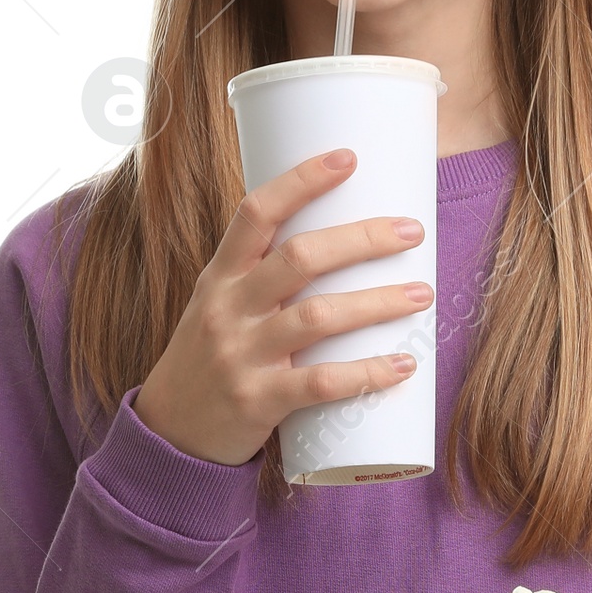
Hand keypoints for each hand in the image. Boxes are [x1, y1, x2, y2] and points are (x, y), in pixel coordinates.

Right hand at [131, 148, 432, 465]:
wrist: (168, 434)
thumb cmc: (209, 360)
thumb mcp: (218, 307)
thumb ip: (264, 278)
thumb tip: (344, 243)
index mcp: (219, 277)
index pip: (256, 213)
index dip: (301, 181)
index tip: (348, 158)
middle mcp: (227, 309)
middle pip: (300, 258)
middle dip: (362, 239)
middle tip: (412, 230)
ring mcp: (241, 356)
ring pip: (317, 317)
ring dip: (377, 302)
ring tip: (422, 294)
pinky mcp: (258, 402)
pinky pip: (320, 383)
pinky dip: (367, 373)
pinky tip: (402, 365)